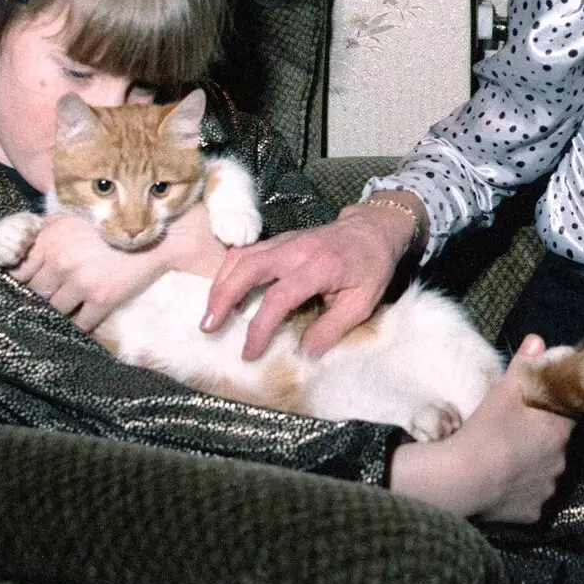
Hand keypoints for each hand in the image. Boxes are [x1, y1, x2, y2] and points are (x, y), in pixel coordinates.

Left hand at [13, 204, 216, 331]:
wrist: (157, 231)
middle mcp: (60, 261)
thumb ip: (47, 231)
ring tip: (67, 309)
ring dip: (60, 311)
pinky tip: (83, 320)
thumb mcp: (74, 215)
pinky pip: (80, 324)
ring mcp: (81, 282)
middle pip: (36, 292)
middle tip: (52, 296)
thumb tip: (26, 247)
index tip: (30, 283)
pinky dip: (79, 325)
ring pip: (55, 310)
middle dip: (42, 296)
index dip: (23, 279)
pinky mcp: (102, 298)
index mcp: (50, 238)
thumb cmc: (115, 219)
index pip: (18, 270)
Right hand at [201, 197, 417, 359]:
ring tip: (210, 313)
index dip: (260, 327)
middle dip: (223, 297)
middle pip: (248, 268)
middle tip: (208, 326)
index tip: (249, 352)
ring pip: (242, 257)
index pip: (279, 298)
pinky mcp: (279, 240)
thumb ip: (332, 328)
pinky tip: (224, 291)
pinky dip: (229, 271)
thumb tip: (304, 353)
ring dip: (221, 284)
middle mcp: (296, 250)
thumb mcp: (362, 303)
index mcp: (319, 268)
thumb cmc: (370, 268)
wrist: (374, 229)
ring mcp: (285, 241)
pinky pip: (246, 252)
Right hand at [387, 335, 572, 521]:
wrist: (461, 480)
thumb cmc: (485, 430)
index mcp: (558, 431)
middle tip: (513, 435)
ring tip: (504, 462)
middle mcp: (560, 462)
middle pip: (556, 445)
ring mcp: (547, 490)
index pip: (569, 414)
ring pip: (543, 474)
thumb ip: (524, 365)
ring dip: (531, 468)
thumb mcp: (504, 391)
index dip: (554, 409)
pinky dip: (519, 493)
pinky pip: (530, 500)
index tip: (537, 409)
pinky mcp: (532, 513)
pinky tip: (500, 486)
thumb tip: (539, 340)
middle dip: (540, 440)